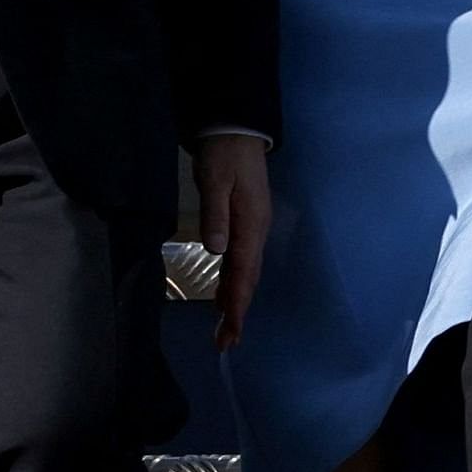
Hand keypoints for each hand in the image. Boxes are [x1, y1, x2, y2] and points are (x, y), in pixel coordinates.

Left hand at [192, 134, 271, 349]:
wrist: (236, 128)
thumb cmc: (223, 154)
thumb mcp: (215, 181)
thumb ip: (216, 215)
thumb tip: (218, 251)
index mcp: (250, 225)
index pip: (244, 273)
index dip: (237, 304)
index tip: (230, 332)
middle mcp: (255, 231)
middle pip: (248, 278)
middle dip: (238, 311)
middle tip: (225, 342)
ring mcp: (252, 226)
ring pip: (245, 271)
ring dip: (236, 299)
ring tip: (225, 328)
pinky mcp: (244, 221)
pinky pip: (241, 259)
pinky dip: (234, 281)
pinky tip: (225, 293)